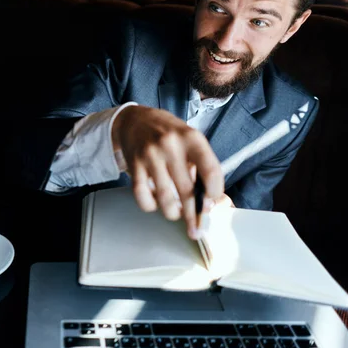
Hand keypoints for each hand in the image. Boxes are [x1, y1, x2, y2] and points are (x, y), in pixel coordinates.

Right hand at [112, 105, 223, 238]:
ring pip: (165, 198)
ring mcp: (150, 156)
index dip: (214, 193)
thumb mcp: (190, 139)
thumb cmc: (168, 133)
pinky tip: (155, 204)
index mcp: (192, 138)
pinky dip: (150, 206)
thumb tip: (211, 201)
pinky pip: (143, 196)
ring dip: (172, 213)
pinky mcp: (134, 165)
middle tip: (196, 228)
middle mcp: (171, 146)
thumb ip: (201, 166)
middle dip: (194, 215)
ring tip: (175, 213)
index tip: (211, 202)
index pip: (211, 171)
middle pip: (187, 191)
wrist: (134, 119)